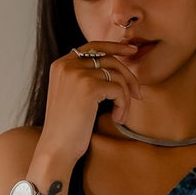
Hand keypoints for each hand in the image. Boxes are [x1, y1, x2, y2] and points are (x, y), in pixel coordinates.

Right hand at [35, 41, 141, 174]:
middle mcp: (67, 65)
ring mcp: (77, 74)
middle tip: (138, 94)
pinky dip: (123, 105)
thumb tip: (115, 65)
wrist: (57, 148)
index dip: (115, 47)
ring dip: (126, 97)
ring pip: (117, 76)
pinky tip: (117, 119)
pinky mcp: (89, 87)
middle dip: (129, 76)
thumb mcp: (72, 95)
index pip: (93, 46)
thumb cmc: (67, 128)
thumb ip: (85, 77)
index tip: (132, 51)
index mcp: (61, 64)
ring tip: (121, 115)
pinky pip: (119, 89)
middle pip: (109, 59)